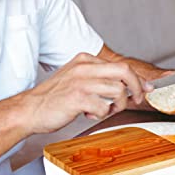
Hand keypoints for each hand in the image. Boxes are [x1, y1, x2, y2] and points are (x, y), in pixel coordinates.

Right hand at [18, 53, 151, 133]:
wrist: (30, 109)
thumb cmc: (53, 98)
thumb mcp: (76, 78)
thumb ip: (98, 78)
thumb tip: (125, 85)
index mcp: (84, 60)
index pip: (120, 65)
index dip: (137, 79)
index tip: (145, 88)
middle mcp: (84, 68)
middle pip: (124, 72)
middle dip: (137, 87)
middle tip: (136, 99)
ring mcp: (81, 82)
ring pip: (118, 91)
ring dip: (116, 106)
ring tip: (102, 109)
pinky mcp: (78, 98)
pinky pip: (104, 107)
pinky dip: (101, 114)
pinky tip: (88, 114)